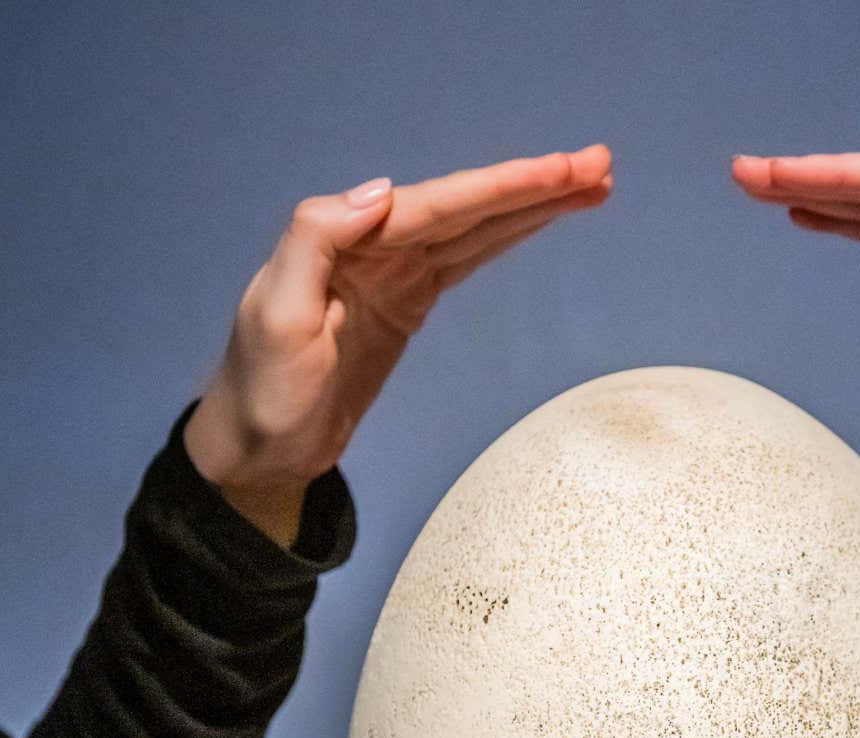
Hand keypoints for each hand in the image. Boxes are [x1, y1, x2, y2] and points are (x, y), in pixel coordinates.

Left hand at [184, 144, 612, 542]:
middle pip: (467, 207)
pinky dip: (505, 238)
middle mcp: (375, 248)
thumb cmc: (261, 389)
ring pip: (476, 229)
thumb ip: (316, 240)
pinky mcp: (408, 306)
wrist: (261, 449)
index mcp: (347, 242)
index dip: (501, 187)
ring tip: (592, 185)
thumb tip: (380, 192)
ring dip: (531, 206)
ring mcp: (395, 275)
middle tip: (599, 166)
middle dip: (533, 186)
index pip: (437, 205)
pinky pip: (466, 260)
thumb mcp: (277, 314)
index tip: (558, 171)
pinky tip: (539, 222)